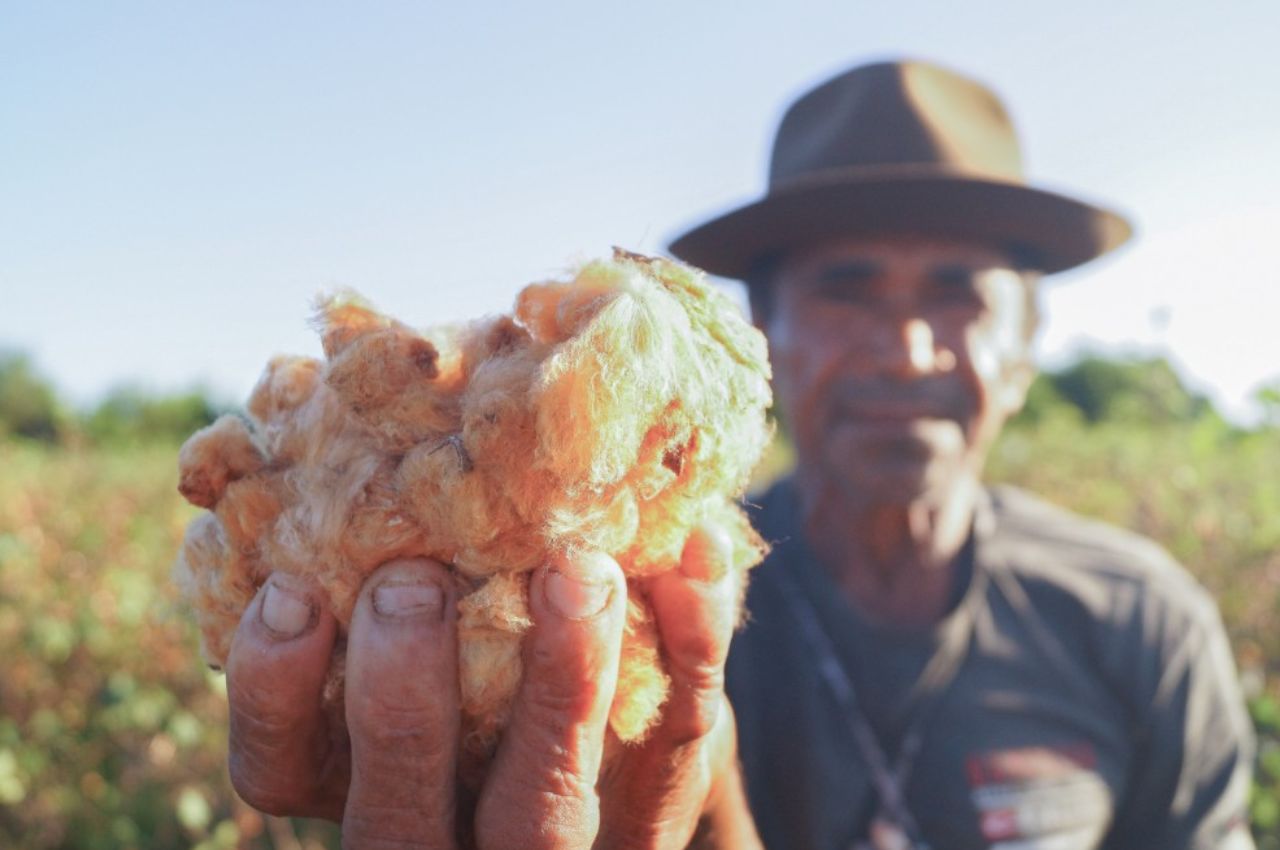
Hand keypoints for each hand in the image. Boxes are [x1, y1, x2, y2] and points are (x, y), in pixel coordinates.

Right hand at [223, 523, 760, 848]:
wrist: (617, 757)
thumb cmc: (488, 648)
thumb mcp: (428, 606)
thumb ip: (394, 543)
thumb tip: (380, 372)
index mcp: (363, 781)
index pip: (276, 768)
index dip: (272, 688)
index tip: (288, 588)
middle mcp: (442, 835)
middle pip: (396, 814)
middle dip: (398, 700)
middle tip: (412, 584)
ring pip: (540, 812)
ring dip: (558, 686)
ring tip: (576, 571)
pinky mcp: (644, 835)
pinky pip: (674, 759)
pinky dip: (689, 652)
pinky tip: (696, 560)